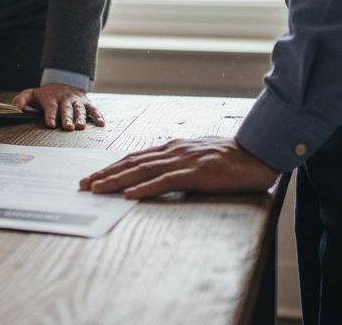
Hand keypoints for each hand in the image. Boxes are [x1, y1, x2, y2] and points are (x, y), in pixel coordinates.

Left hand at [10, 83, 104, 130]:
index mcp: (51, 98)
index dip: (50, 116)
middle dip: (67, 118)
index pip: (50, 107)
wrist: (63, 82)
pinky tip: (101, 124)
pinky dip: (98, 116)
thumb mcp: (32, 94)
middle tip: (68, 127)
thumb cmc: (45, 95)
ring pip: (79, 109)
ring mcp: (77, 101)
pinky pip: (93, 109)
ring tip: (81, 127)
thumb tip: (14, 107)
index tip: (50, 124)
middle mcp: (65, 99)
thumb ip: (22, 99)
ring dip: (80, 118)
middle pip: (66, 109)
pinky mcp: (87, 103)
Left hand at [79, 137, 279, 198]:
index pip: (134, 157)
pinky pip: (166, 181)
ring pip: (142, 171)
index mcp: (173, 147)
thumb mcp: (197, 158)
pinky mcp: (197, 173)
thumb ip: (178, 164)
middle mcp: (173, 150)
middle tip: (82, 185)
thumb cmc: (230, 159)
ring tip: (96, 189)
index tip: (92, 177)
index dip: (111, 167)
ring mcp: (184, 160)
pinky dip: (145, 188)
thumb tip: (158, 175)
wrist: (259, 153)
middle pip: (131, 162)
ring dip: (116, 181)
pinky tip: (129, 194)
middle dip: (105, 174)